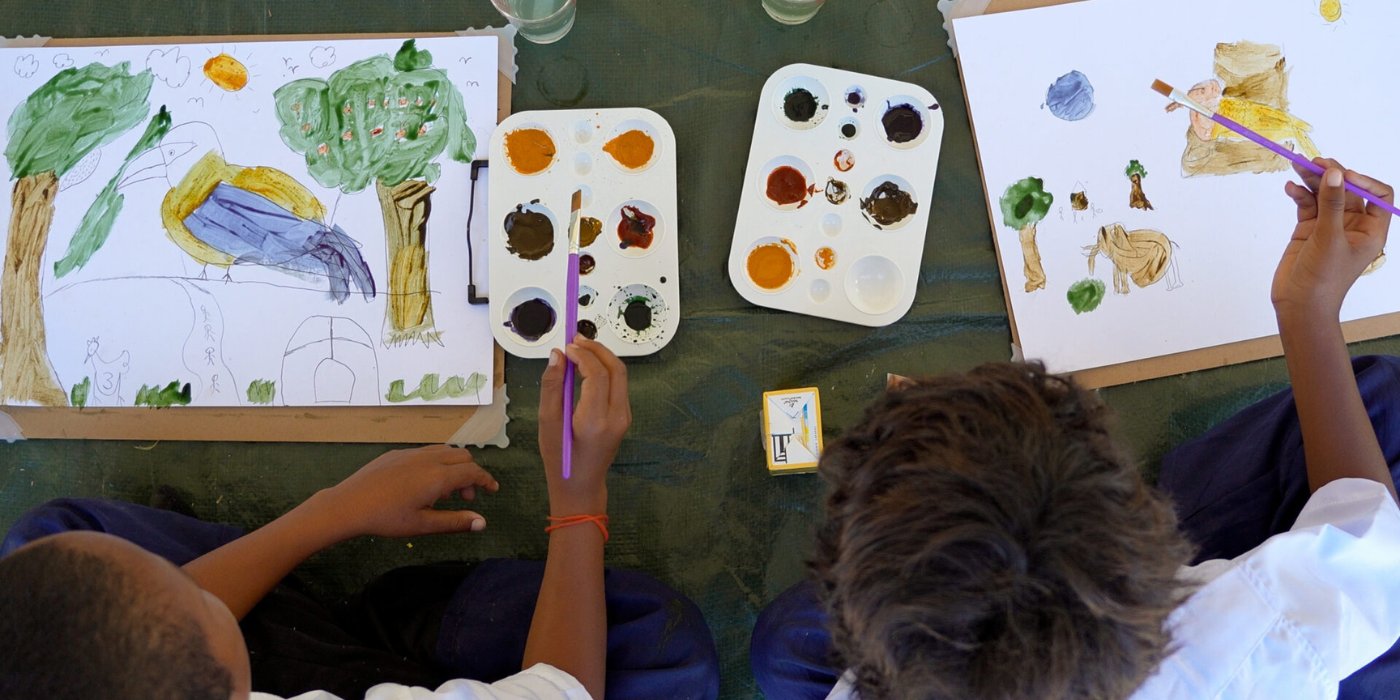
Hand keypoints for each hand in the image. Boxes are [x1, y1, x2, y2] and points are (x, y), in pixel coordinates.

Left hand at [315, 445, 499, 538]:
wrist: (348, 504)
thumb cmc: (387, 518)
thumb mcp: (423, 525)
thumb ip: (455, 521)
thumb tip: (482, 523)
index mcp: (438, 476)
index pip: (473, 471)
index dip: (486, 480)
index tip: (493, 490)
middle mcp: (428, 459)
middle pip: (462, 456)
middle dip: (470, 474)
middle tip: (466, 497)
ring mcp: (411, 454)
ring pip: (444, 451)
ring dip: (453, 467)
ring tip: (444, 492)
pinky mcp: (396, 454)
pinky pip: (426, 452)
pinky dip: (436, 464)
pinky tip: (421, 485)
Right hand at [538, 336, 631, 514]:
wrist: (580, 485)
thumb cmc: (560, 458)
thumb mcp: (547, 422)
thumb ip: (551, 386)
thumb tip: (556, 355)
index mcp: (596, 420)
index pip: (597, 374)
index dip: (583, 355)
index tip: (567, 347)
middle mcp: (616, 417)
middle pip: (616, 369)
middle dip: (597, 349)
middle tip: (576, 339)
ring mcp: (624, 417)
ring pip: (620, 375)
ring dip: (602, 358)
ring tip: (579, 349)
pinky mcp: (624, 417)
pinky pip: (618, 385)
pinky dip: (604, 371)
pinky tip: (586, 368)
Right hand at [1273, 158, 1390, 320]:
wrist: (1299, 305)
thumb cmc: (1324, 279)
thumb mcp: (1330, 238)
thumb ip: (1331, 204)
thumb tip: (1334, 172)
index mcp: (1371, 230)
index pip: (1379, 195)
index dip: (1364, 181)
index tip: (1343, 176)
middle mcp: (1353, 226)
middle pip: (1347, 190)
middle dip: (1333, 175)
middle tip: (1315, 162)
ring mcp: (1329, 227)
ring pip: (1324, 195)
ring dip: (1312, 180)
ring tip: (1298, 166)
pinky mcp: (1309, 230)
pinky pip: (1307, 205)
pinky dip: (1299, 194)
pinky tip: (1290, 188)